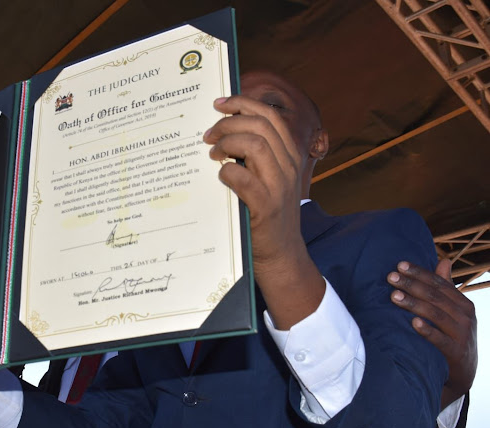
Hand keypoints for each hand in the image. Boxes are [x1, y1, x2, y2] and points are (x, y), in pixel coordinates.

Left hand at [203, 96, 323, 327]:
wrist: (281, 255)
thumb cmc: (265, 215)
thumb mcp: (267, 179)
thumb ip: (254, 156)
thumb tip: (223, 132)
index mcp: (289, 155)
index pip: (270, 116)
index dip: (243, 103)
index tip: (219, 103)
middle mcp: (288, 165)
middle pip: (260, 125)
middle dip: (228, 123)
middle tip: (208, 135)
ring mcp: (279, 185)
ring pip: (255, 144)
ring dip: (227, 144)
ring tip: (212, 154)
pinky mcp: (265, 206)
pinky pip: (244, 177)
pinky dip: (227, 172)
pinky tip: (220, 176)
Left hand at [388, 259, 477, 408]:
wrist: (462, 372)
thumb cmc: (452, 335)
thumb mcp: (453, 311)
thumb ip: (446, 287)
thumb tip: (444, 260)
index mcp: (463, 303)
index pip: (439, 283)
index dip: (419, 273)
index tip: (399, 265)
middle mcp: (465, 316)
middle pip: (435, 296)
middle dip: (411, 285)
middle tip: (391, 277)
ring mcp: (462, 334)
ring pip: (436, 314)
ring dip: (414, 304)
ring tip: (394, 296)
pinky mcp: (456, 352)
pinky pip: (440, 339)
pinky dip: (427, 330)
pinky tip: (413, 323)